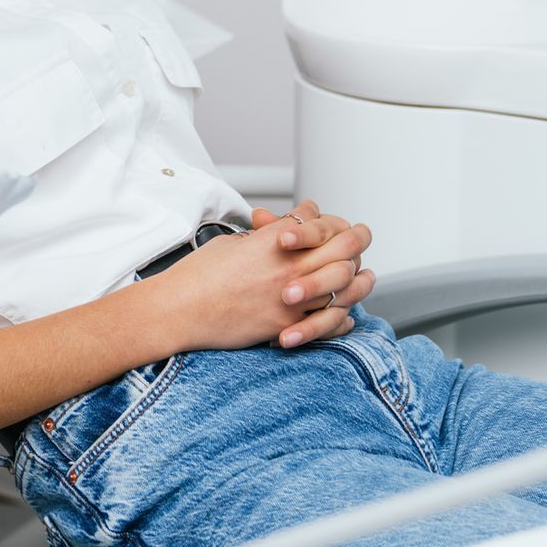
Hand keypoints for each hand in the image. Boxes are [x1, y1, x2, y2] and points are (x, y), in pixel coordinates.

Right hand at [142, 200, 373, 353]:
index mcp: (272, 241)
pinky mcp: (285, 326)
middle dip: (357, 239)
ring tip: (366, 277)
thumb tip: (283, 223)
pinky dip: (341, 318)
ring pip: (343, 285)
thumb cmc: (198, 275)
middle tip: (361, 238)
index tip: (332, 221)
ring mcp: (290, 298)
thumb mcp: (233, 242)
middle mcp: (287, 267)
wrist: (180, 310)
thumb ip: (266, 232)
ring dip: (359, 280)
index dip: (330, 219)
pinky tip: (346, 316)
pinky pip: (327, 322)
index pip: (317, 222)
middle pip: (342, 247)